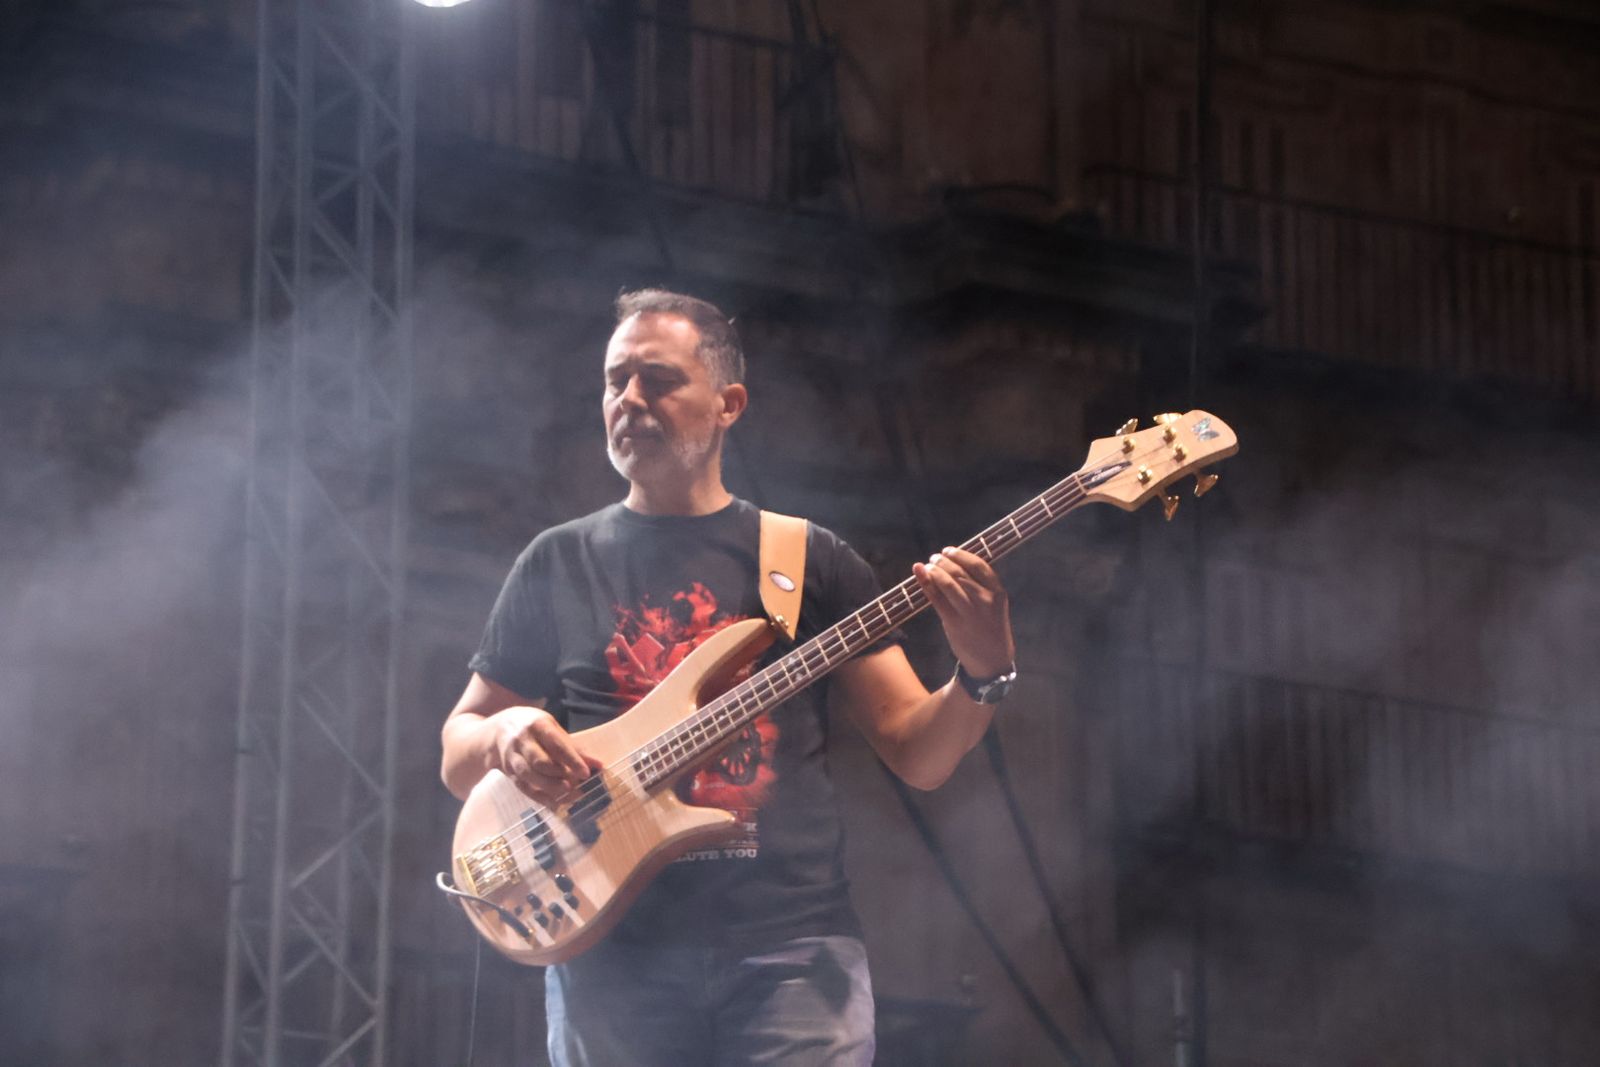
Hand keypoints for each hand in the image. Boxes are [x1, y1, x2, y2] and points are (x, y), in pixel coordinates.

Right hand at [491, 706, 600, 805]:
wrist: (496, 731)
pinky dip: (540, 797)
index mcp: (537, 725)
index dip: (571, 759)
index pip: (556, 744)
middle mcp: (522, 740)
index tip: (586, 773)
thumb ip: (574, 747)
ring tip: (569, 794)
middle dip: (559, 775)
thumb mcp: (552, 729)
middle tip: (578, 786)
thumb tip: (598, 765)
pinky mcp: (508, 772)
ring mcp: (512, 757)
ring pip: (529, 776)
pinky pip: (523, 787)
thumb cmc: (533, 728)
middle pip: (539, 761)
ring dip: (550, 787)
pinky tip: (555, 804)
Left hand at [911, 546, 1014, 679]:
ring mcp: (969, 612)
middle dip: (944, 562)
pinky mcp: (954, 623)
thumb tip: (955, 563)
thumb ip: (980, 586)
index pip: (978, 565)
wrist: (992, 660)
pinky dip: (926, 585)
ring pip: (948, 584)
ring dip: (934, 571)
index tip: (949, 550)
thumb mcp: (994, 605)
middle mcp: (985, 601)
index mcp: (998, 593)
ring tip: (928, 565)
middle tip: (934, 557)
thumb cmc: (991, 628)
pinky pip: (937, 599)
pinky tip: (920, 575)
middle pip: (960, 573)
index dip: (961, 555)